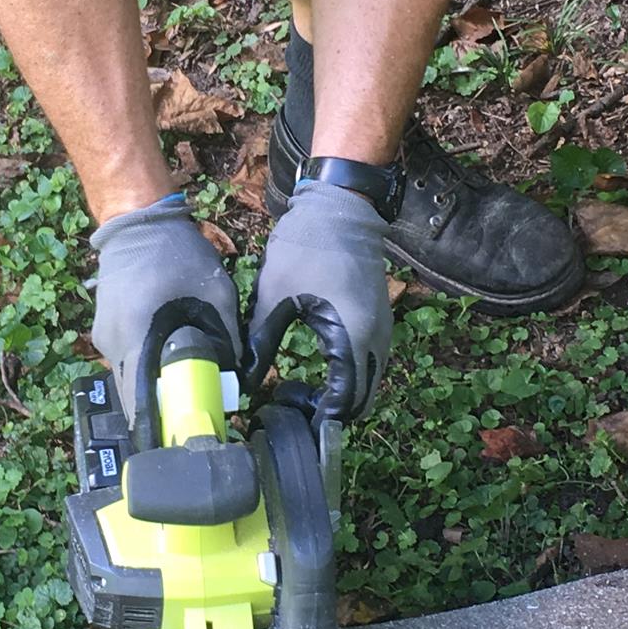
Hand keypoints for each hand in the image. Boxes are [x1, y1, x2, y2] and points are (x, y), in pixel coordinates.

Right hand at [88, 198, 243, 412]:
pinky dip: (144, 369)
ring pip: (127, 379)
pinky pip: (124, 361)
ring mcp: (102, 337)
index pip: (139, 402)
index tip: (182, 439)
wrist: (137, 220)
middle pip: (131, 397)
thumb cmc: (176, 252)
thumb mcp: (215, 293)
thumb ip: (229, 337)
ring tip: (183, 390)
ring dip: (152, 388)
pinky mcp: (104, 329)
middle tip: (190, 417)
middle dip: (159, 411)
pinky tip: (167, 363)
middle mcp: (111, 342)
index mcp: (135, 335)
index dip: (160, 427)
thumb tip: (238, 376)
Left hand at [251, 180, 392, 420]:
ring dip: (339, 397)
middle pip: (360, 401)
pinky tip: (315, 371)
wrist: (341, 208)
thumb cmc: (307, 247)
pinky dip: (347, 378)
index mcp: (353, 337)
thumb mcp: (273, 297)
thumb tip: (244, 382)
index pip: (344, 404)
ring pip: (367, 384)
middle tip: (289, 409)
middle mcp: (377, 341)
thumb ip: (260, 344)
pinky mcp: (379, 321)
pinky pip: (368, 364)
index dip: (316, 421)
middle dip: (328, 415)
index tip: (286, 418)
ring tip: (297, 393)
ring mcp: (383, 330)